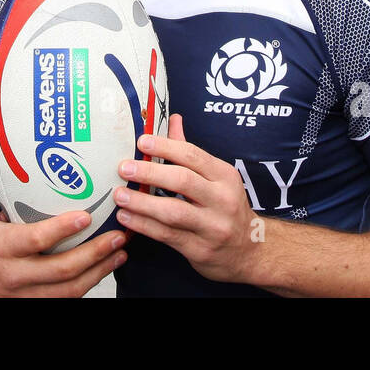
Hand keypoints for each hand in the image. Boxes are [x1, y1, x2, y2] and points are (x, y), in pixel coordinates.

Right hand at [0, 144, 125, 295]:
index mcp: (2, 248)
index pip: (35, 240)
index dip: (62, 230)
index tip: (86, 215)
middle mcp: (16, 274)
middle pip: (62, 269)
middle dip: (95, 254)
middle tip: (118, 235)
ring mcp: (27, 294)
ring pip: (70, 290)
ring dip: (99, 272)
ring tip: (120, 253)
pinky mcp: (34, 304)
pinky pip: (66, 299)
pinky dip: (88, 284)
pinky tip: (105, 270)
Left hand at [113, 114, 259, 284]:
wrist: (250, 250)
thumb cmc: (226, 207)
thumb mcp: (217, 177)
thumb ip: (190, 151)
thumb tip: (173, 119)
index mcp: (225, 176)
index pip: (193, 155)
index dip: (165, 147)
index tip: (141, 142)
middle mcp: (222, 200)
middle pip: (182, 181)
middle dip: (150, 173)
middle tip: (124, 168)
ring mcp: (212, 227)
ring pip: (173, 212)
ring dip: (142, 203)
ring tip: (120, 195)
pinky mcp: (200, 249)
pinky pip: (167, 235)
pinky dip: (143, 225)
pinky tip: (126, 217)